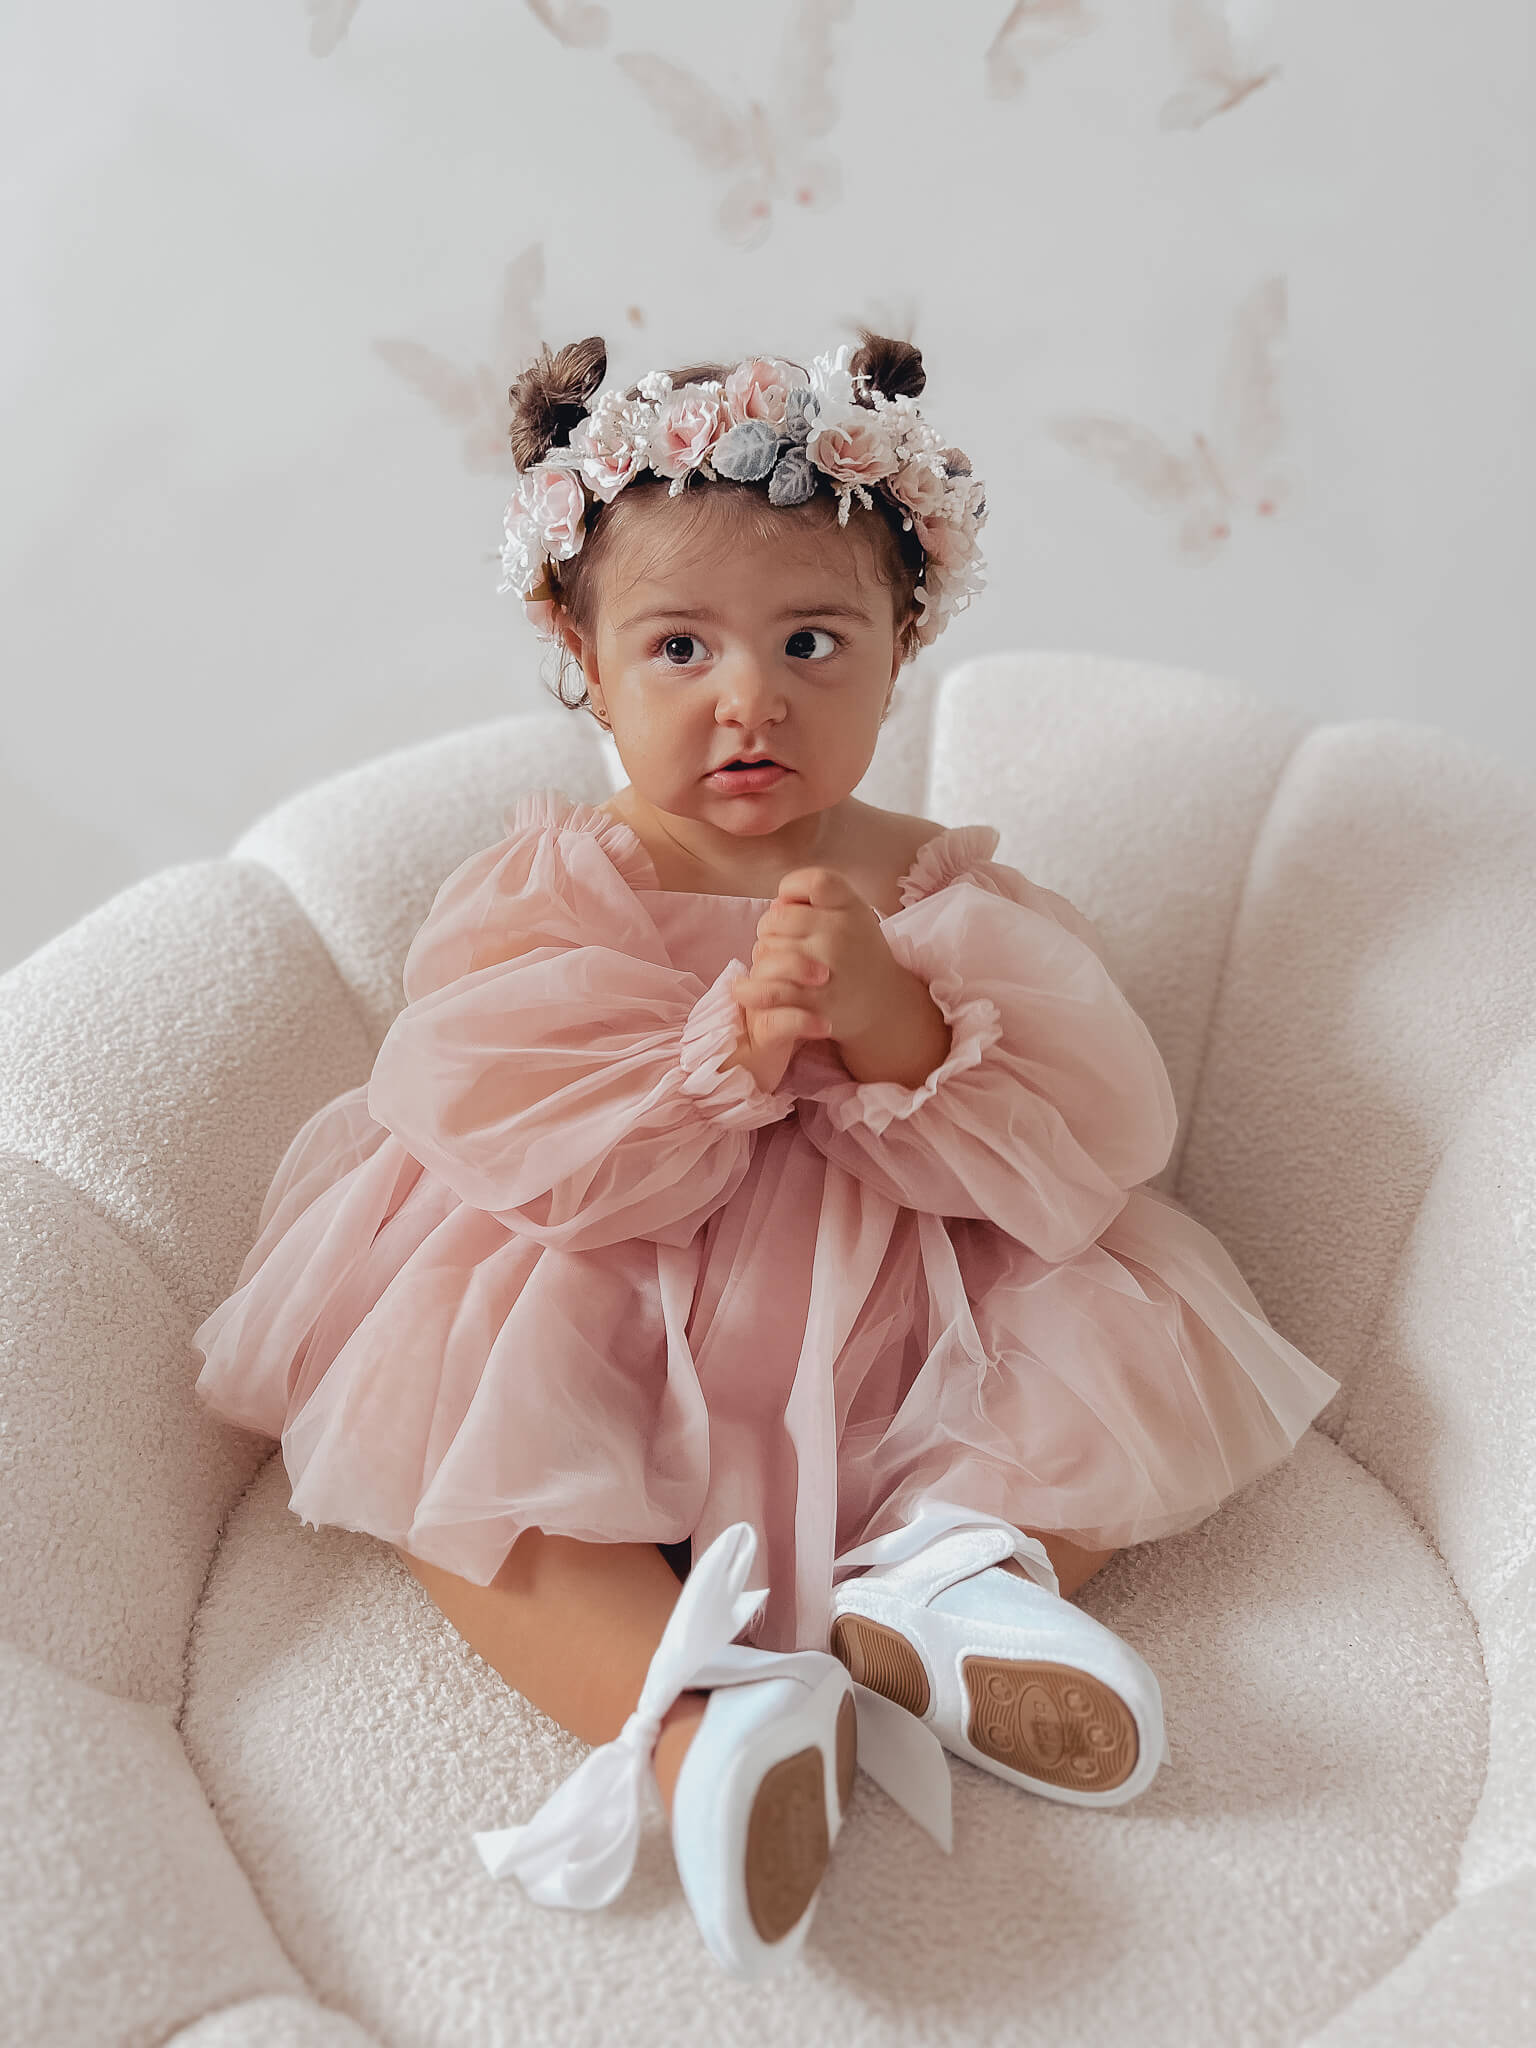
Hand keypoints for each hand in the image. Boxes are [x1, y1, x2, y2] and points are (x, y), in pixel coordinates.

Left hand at [732, 866, 910, 1052]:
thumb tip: (776, 905)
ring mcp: (826, 968)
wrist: (884, 1004)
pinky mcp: (815, 1002)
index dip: (791, 888)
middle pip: (776, 917)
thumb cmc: (857, 953)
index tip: (795, 905)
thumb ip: (816, 900)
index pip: (813, 882)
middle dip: (770, 929)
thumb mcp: (851, 913)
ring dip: (763, 958)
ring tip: (778, 966)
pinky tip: (752, 987)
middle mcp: (841, 934)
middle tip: (782, 942)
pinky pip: (767, 988)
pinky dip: (753, 988)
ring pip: (766, 950)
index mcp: (851, 908)